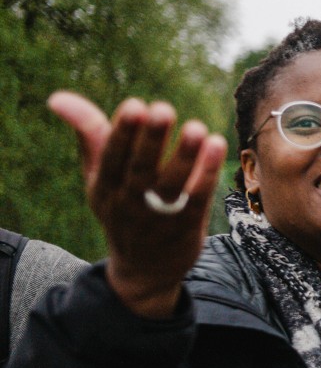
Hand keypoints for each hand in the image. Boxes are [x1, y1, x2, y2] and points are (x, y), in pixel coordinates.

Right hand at [50, 92, 227, 318]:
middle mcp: (129, 203)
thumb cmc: (121, 209)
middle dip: (151, 140)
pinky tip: (217, 144)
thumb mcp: (99, 178)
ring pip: (172, 185)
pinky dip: (207, 173)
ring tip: (197, 127)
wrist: (144, 270)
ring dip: (185, 156)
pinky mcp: (188, 225)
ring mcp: (160, 217)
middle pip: (141, 170)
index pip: (111, 159)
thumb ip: (89, 136)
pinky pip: (197, 198)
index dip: (122, 134)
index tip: (134, 105)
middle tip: (163, 109)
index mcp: (104, 188)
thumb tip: (57, 97)